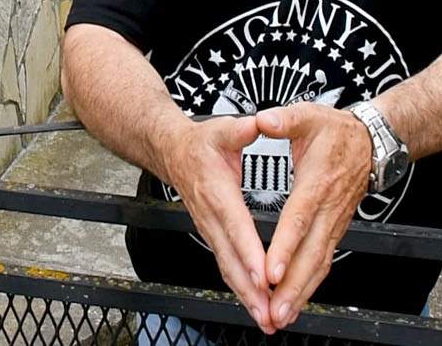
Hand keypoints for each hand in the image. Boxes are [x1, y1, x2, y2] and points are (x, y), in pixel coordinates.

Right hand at [160, 115, 275, 332]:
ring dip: (246, 296)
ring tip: (266, 318)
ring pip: (227, 268)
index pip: (234, 225)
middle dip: (250, 288)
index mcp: (216, 190)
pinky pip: (226, 266)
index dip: (249, 250)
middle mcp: (211, 216)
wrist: (171, 151)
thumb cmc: (200, 143)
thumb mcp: (222, 129)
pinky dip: (241, 289)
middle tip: (269, 311)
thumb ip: (242, 129)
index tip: (263, 273)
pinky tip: (255, 305)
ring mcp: (209, 229)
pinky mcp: (212, 236)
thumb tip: (260, 123)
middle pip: (231, 258)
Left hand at [257, 105, 372, 329]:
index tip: (271, 270)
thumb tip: (264, 121)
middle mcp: (328, 209)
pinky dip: (309, 286)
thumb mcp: (309, 115)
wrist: (371, 142)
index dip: (285, 246)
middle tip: (274, 310)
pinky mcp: (334, 230)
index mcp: (316, 183)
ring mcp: (334, 223)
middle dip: (292, 285)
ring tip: (280, 316)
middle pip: (310, 253)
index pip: (299, 219)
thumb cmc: (336, 130)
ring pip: (318, 264)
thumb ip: (285, 119)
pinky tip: (294, 303)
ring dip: (300, 293)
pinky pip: (322, 262)